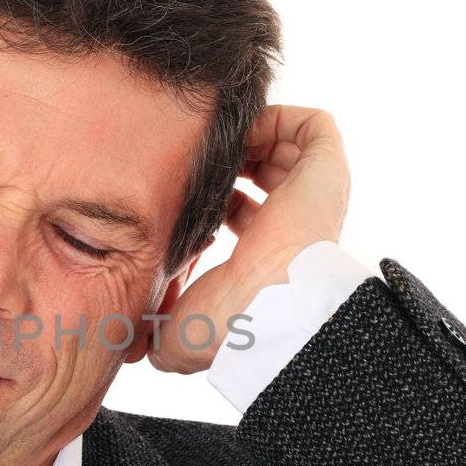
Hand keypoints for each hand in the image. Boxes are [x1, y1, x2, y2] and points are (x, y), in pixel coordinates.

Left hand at [145, 105, 350, 373]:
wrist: (266, 307)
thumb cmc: (227, 326)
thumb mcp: (177, 332)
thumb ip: (156, 331)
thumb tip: (137, 348)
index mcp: (267, 256)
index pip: (243, 214)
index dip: (211, 198)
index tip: (181, 195)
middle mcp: (295, 222)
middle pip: (263, 172)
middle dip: (227, 161)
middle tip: (193, 160)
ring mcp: (314, 193)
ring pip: (285, 144)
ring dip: (247, 136)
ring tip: (213, 142)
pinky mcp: (327, 167)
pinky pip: (310, 124)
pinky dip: (274, 117)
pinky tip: (239, 132)